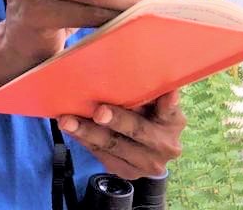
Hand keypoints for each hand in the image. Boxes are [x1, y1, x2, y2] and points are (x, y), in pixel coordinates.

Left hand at [58, 90, 185, 179]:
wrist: (150, 148)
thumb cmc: (149, 111)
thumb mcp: (156, 99)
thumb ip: (150, 89)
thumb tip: (141, 70)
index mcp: (174, 121)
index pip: (168, 110)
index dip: (165, 103)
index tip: (157, 95)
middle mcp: (165, 146)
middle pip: (136, 130)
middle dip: (115, 120)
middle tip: (97, 111)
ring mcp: (147, 164)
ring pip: (113, 146)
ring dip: (87, 132)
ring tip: (67, 120)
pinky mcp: (128, 172)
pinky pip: (102, 155)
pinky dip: (84, 141)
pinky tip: (71, 130)